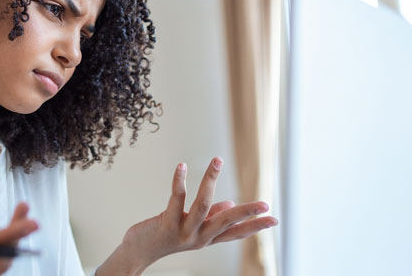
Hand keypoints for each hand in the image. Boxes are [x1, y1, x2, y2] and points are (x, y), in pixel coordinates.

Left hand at [98, 157, 277, 274]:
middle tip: (265, 204)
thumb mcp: (191, 229)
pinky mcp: (166, 224)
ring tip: (217, 160)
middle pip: (226, 222)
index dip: (254, 226)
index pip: (235, 233)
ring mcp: (183, 232)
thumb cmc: (164, 237)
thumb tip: (229, 204)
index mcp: (207, 238)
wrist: (138, 252)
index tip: (274, 220)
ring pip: (202, 205)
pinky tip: (183, 166)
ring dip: (210, 180)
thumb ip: (211, 218)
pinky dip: (180, 181)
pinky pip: (176, 199)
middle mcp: (199, 237)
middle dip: (246, 213)